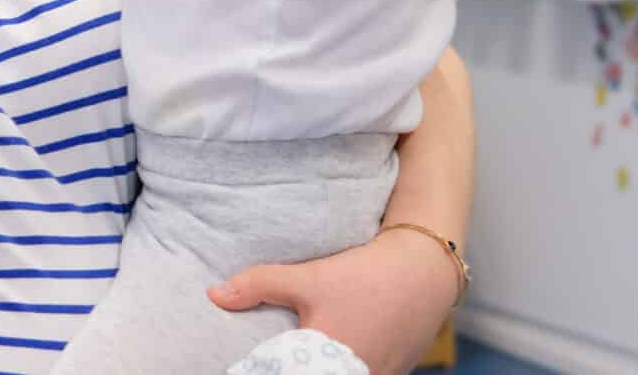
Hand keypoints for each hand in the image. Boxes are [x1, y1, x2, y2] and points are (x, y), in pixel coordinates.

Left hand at [208, 229, 460, 374]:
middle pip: (310, 374)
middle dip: (290, 365)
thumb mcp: (308, 277)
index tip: (253, 362)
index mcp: (329, 362)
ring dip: (317, 365)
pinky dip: (339, 366)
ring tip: (301, 351)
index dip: (268, 367)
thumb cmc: (364, 275)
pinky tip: (327, 354)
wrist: (424, 272)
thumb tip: (213, 295)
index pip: (284, 373)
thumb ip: (259, 286)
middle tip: (279, 352)